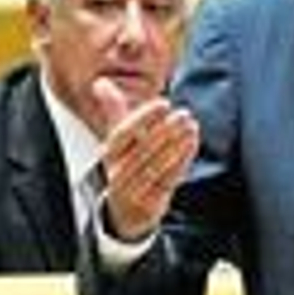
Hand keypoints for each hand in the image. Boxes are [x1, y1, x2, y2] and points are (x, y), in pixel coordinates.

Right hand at [93, 78, 199, 241]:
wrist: (123, 212)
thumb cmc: (124, 166)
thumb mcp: (116, 140)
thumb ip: (112, 111)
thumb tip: (101, 82)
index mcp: (109, 155)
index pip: (123, 134)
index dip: (143, 118)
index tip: (163, 103)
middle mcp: (118, 173)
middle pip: (142, 150)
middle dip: (164, 130)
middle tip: (184, 113)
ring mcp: (134, 190)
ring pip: (156, 166)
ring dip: (176, 145)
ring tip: (191, 125)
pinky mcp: (151, 203)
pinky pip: (168, 180)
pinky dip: (182, 160)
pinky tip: (192, 142)